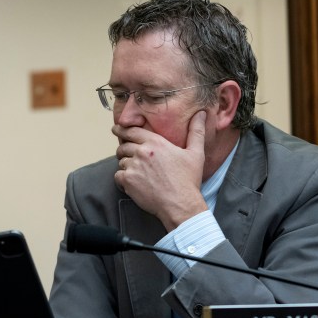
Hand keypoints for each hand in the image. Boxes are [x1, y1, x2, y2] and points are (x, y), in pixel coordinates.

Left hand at [113, 111, 208, 230]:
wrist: (181, 204)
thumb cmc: (188, 180)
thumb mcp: (196, 153)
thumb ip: (196, 131)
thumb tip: (201, 113)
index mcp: (156, 142)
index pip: (132, 131)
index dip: (122, 130)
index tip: (116, 129)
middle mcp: (142, 152)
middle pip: (123, 146)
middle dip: (124, 151)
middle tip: (128, 157)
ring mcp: (133, 166)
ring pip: (121, 162)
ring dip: (126, 166)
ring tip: (138, 174)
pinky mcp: (128, 180)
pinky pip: (118, 176)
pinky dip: (122, 180)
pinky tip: (133, 184)